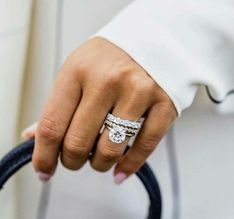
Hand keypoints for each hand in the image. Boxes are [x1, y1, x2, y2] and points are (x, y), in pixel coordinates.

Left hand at [22, 37, 176, 183]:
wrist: (149, 41)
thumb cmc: (107, 60)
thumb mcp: (76, 71)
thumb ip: (56, 106)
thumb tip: (33, 138)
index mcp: (77, 71)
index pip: (52, 125)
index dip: (44, 156)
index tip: (44, 170)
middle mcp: (107, 80)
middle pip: (78, 142)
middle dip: (72, 161)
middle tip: (75, 160)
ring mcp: (138, 92)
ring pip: (110, 149)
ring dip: (98, 163)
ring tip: (97, 159)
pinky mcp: (163, 103)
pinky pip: (144, 146)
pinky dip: (129, 166)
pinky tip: (119, 172)